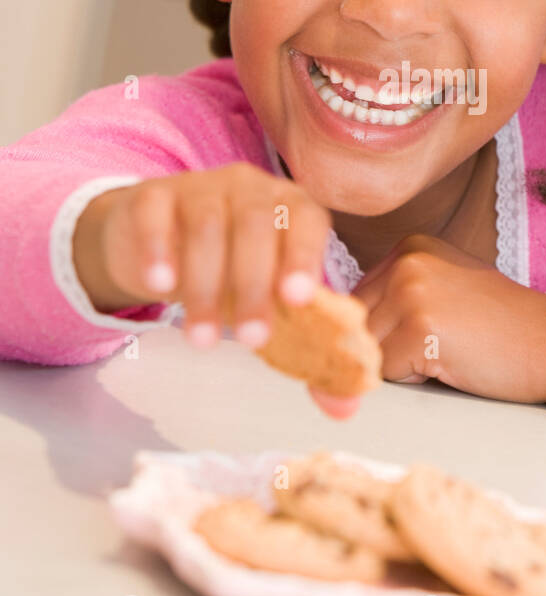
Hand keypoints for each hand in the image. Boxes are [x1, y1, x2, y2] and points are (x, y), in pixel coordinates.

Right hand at [71, 162, 356, 418]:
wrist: (157, 241)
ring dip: (205, 284)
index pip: (306, 220)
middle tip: (250, 340)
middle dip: (255, 284)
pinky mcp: (152, 197)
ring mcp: (199, 187)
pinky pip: (156, 215)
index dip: (305, 256)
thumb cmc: (230, 272)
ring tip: (200, 340)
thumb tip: (344, 408)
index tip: (299, 300)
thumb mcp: (266, 305)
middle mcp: (249, 188)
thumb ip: (306, 351)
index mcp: (289, 207)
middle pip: (256, 224)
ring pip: (206, 225)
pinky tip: (160, 286)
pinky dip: (159, 249)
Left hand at [351, 234, 545, 405]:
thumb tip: (342, 321)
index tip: (424, 332)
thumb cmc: (501, 325)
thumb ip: (398, 293)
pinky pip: (386, 369)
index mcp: (410, 247)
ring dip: (399, 363)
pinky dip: (412, 377)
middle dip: (388, 346)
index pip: (358, 299)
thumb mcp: (445, 287)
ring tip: (445, 350)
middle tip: (440, 343)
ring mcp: (411, 291)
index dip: (385, 329)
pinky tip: (449, 361)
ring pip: (368, 348)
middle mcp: (406, 261)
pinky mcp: (418, 326)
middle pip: (358, 324)